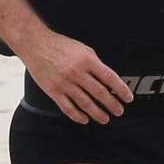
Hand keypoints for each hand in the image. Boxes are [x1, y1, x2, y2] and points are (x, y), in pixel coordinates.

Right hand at [18, 31, 133, 124]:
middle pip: (100, 93)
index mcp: (87, 60)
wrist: (35, 44)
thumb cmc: (59, 45)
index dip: (122, 90)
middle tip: (119, 111)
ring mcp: (64, 83)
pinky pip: (68, 108)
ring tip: (105, 118)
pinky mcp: (53, 91)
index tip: (128, 98)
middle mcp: (77, 72)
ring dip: (98, 113)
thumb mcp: (83, 49)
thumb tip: (109, 80)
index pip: (110, 78)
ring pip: (86, 103)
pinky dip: (78, 116)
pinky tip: (84, 119)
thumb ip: (95, 64)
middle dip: (112, 105)